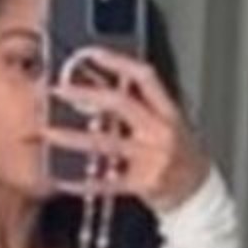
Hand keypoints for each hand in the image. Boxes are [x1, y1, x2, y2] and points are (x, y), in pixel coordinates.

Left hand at [40, 47, 214, 211]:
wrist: (199, 193)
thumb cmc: (181, 157)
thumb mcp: (170, 124)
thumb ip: (143, 107)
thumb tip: (106, 88)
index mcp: (168, 112)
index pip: (145, 78)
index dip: (119, 63)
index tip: (92, 54)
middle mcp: (160, 132)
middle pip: (121, 105)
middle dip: (86, 94)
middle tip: (58, 91)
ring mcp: (152, 159)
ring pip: (108, 144)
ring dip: (74, 138)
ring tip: (49, 133)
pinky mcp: (143, 185)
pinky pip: (108, 183)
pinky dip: (83, 181)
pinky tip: (63, 178)